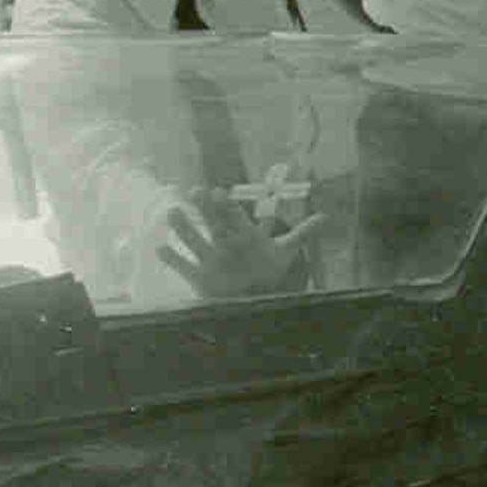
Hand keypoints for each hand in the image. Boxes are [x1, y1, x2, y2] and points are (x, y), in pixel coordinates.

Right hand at [156, 187, 326, 296]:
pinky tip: (160, 249)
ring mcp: (209, 258)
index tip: (221, 193)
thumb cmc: (268, 269)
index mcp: (243, 234)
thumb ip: (302, 234)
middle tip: (196, 192)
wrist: (254, 294)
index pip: (234, 217)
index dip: (228, 206)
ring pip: (194, 240)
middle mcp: (224, 242)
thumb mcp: (285, 252)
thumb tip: (326, 217)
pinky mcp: (199, 276)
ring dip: (184, 229)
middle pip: (213, 222)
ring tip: (173, 213)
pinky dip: (172, 259)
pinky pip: (183, 266)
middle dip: (205, 209)